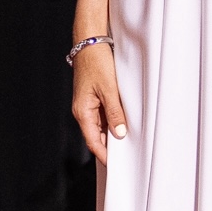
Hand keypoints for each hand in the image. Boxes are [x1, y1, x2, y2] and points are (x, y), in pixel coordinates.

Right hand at [71, 38, 127, 163]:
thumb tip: (120, 134)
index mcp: (83, 112)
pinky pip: (102, 117)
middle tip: (127, 159)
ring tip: (128, 145)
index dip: (105, 155)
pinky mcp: (92, 99)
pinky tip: (123, 126)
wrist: (89, 43)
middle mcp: (82, 112)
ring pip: (100, 128)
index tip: (118, 167)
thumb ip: (115, 112)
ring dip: (112, 136)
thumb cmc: (97, 63)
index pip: (93, 141)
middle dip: (110, 148)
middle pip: (96, 137)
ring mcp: (87, 106)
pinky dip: (112, 124)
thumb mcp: (109, 89)